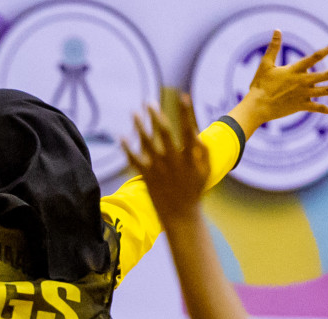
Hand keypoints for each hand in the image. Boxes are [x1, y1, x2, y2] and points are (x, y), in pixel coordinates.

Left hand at [123, 96, 210, 224]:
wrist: (181, 214)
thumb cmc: (194, 189)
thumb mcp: (205, 169)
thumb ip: (201, 149)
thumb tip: (195, 130)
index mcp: (191, 157)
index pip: (190, 129)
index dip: (186, 112)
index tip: (183, 96)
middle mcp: (175, 160)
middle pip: (165, 133)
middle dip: (157, 116)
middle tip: (149, 102)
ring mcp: (160, 169)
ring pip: (148, 144)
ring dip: (140, 127)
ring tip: (133, 113)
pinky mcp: (148, 177)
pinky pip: (135, 160)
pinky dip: (128, 149)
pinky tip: (122, 137)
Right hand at [234, 31, 327, 130]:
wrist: (256, 107)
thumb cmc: (259, 85)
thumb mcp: (265, 64)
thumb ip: (273, 47)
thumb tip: (277, 30)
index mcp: (295, 70)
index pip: (315, 57)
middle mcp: (302, 82)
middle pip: (327, 75)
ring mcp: (303, 94)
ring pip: (327, 91)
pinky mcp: (301, 106)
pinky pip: (320, 109)